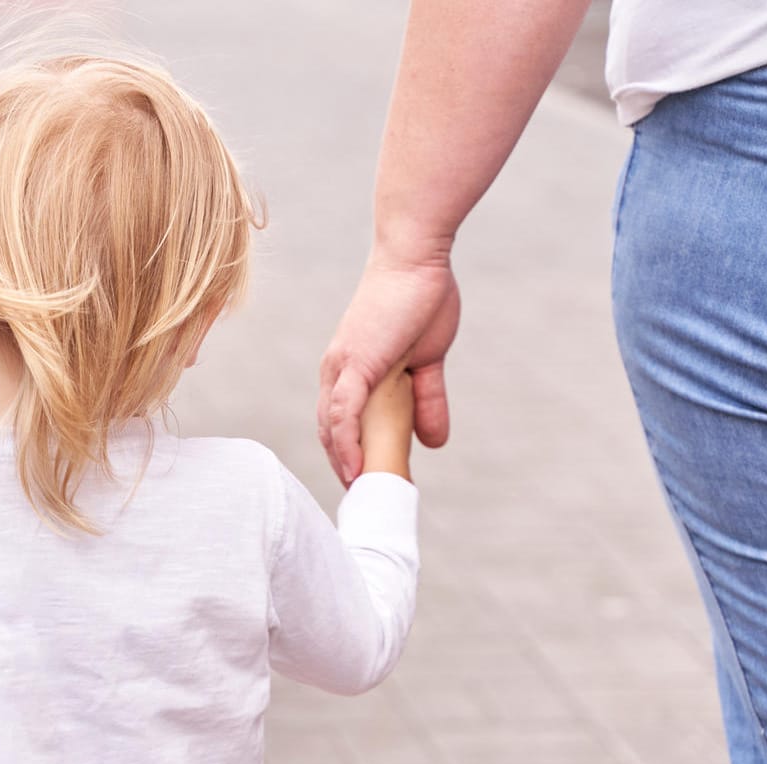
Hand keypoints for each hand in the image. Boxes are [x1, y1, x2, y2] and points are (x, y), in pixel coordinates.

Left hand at [317, 249, 459, 484]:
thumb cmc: (420, 300)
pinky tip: (353, 469)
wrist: (417, 259)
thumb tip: (435, 442)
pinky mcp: (355, 363)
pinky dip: (346, 442)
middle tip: (358, 501)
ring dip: (342, 464)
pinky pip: (344, 411)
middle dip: (341, 468)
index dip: (346, 456)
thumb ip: (428, 400)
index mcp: (348, 372)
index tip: (359, 486)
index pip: (339, 424)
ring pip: (334, 428)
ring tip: (357, 496)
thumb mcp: (428, 361)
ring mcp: (341, 368)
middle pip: (331, 432)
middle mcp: (335, 373)